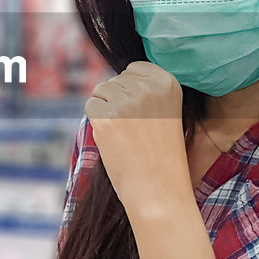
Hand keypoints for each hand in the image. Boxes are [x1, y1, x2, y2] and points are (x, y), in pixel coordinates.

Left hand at [84, 61, 190, 219]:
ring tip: (126, 134)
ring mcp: (126, 102)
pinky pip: (90, 106)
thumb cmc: (162, 154)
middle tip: (136, 130)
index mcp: (168, 82)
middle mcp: (147, 88)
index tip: (145, 114)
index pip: (135, 68)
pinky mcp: (106, 118)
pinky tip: (114, 138)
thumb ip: (145, 91)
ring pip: (100, 91)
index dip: (133, 91)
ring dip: (106, 110)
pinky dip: (96, 122)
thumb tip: (116, 79)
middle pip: (116, 80)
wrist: (159, 189)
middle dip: (119, 101)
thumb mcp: (165, 111)